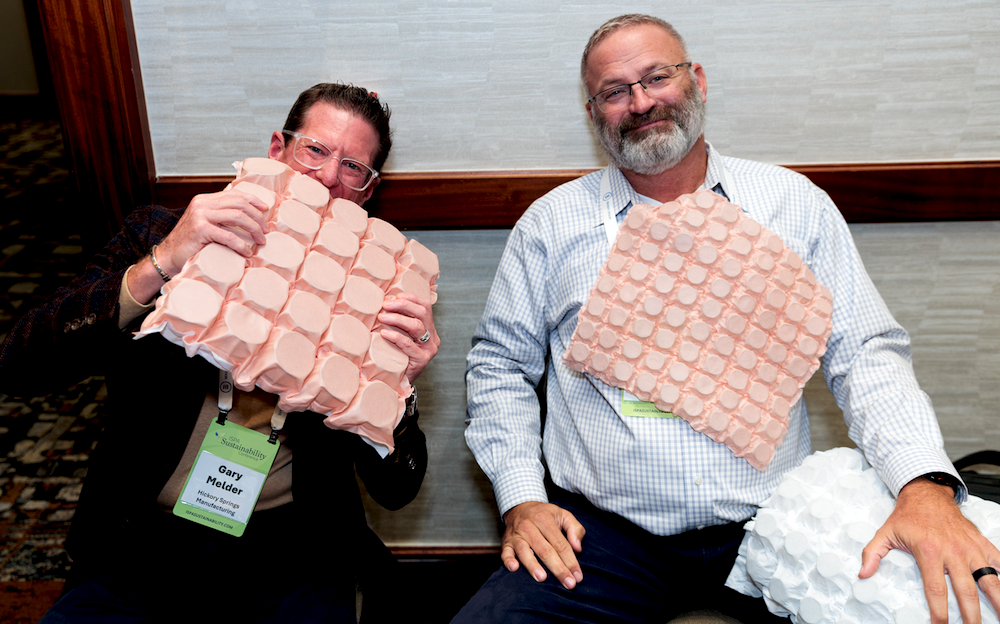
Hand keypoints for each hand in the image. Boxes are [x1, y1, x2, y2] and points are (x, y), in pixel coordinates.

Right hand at [156, 189, 269, 275]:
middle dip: (257, 217)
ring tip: (261, 241)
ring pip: (237, 217)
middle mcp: (202, 204)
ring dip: (254, 229)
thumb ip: (220, 217)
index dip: (253, 200)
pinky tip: (247, 253)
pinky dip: (241, 245)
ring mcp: (200, 215)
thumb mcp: (205, 224)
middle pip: (239, 204)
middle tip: (266, 231)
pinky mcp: (200, 230)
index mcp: (204, 200)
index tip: (265, 209)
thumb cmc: (190, 243)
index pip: (234, 194)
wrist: (168, 256)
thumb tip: (247, 218)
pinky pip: (228, 236)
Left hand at [377, 293, 438, 382]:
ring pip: (416, 326)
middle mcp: (432, 338)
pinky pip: (408, 344)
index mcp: (430, 329)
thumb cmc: (398, 356)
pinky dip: (395, 336)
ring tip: (381, 317)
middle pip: (422, 313)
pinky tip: (384, 333)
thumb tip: (385, 302)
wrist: (399, 382)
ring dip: (397, 319)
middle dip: (402, 305)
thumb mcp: (401, 335)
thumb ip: (399, 322)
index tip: (394, 297)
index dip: (410, 298)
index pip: (425, 307)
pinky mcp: (422, 360)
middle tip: (385, 305)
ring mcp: (429, 349)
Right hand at [501, 501, 585, 589]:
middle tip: (569, 584)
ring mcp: (517, 535)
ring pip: (525, 551)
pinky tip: (514, 568)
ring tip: (542, 578)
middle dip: (558, 569)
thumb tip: (578, 548)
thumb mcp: (563, 514)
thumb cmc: (544, 515)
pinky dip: (508, 560)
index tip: (578, 576)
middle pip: (545, 550)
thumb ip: (575, 529)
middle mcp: (529, 526)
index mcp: (545, 519)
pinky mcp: (506, 542)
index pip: (560, 544)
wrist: (519, 506)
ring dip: (533, 565)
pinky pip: (505, 552)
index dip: (571, 561)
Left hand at [860, 477, 999, 622]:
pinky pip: (998, 560)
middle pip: (966, 591)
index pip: (935, 589)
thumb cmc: (907, 515)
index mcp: (928, 551)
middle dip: (971, 616)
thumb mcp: (885, 533)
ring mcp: (969, 547)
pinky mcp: (980, 542)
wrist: (927, 493)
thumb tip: (863, 573)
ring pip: (989, 579)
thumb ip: (872, 554)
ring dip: (997, 600)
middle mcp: (952, 550)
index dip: (939, 612)